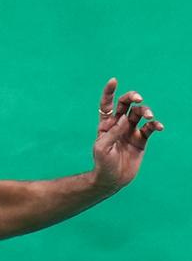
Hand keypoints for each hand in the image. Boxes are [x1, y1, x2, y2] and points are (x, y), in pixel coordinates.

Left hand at [91, 78, 161, 192]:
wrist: (112, 180)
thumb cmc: (102, 163)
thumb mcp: (102, 148)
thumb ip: (113, 132)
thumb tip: (125, 119)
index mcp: (105, 124)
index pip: (107, 104)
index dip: (109, 92)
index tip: (114, 80)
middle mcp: (118, 124)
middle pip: (126, 105)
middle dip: (132, 97)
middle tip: (138, 98)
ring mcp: (130, 131)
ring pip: (139, 115)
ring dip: (145, 112)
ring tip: (149, 116)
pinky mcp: (141, 140)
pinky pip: (149, 129)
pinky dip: (155, 125)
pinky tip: (159, 126)